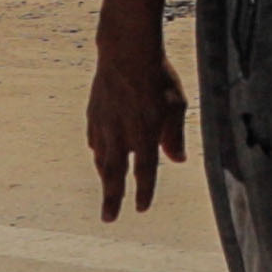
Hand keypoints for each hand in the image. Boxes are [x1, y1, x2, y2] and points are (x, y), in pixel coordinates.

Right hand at [88, 25, 182, 217]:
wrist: (125, 53)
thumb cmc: (157, 78)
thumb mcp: (176, 106)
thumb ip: (175, 136)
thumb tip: (177, 160)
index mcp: (143, 134)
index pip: (144, 172)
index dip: (144, 192)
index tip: (141, 208)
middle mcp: (120, 134)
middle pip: (114, 174)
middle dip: (112, 198)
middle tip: (108, 219)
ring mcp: (103, 125)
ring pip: (102, 158)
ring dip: (105, 177)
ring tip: (108, 191)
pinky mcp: (93, 114)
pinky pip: (95, 139)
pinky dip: (99, 151)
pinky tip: (100, 155)